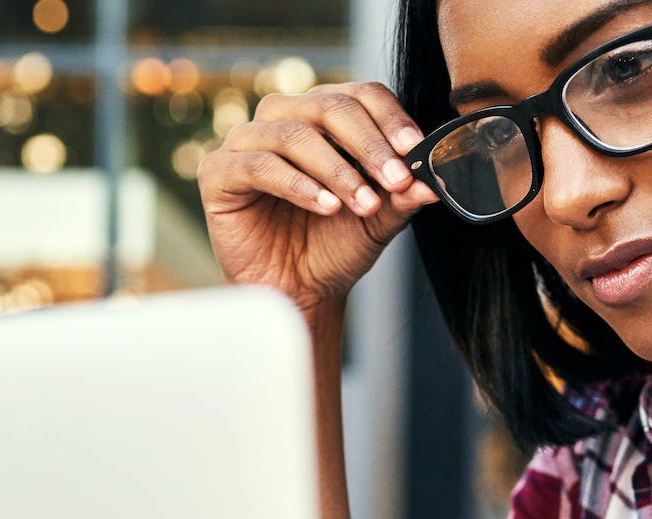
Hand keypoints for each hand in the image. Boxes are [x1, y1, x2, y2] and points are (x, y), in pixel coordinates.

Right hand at [196, 83, 442, 317]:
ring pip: (295, 134)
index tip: (415, 150)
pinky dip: (299, 184)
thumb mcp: (378, 220)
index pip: (359, 95)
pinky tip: (326, 206)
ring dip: (337, 169)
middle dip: (369, 144)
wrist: (297, 291)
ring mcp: (247, 142)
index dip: (390, 118)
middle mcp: (283, 118)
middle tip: (396, 179)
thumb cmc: (333, 246)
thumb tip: (433, 181)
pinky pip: (260, 165)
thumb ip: (402, 197)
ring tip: (364, 204)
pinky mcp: (219, 172)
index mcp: (323, 117)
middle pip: (329, 106)